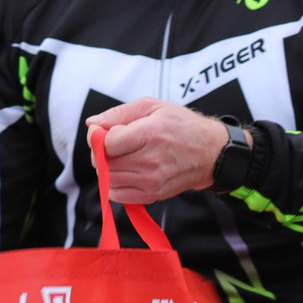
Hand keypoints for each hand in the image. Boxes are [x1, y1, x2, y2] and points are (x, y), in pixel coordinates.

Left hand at [88, 98, 224, 204]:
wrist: (210, 153)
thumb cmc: (181, 126)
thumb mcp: (153, 107)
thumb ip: (119, 113)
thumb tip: (92, 124)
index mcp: (150, 135)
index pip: (108, 143)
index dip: (100, 136)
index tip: (106, 131)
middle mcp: (150, 161)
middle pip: (105, 162)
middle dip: (101, 152)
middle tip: (113, 143)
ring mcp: (151, 182)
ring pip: (108, 179)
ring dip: (107, 167)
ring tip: (121, 156)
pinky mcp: (151, 195)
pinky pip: (117, 195)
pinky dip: (114, 183)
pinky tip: (125, 171)